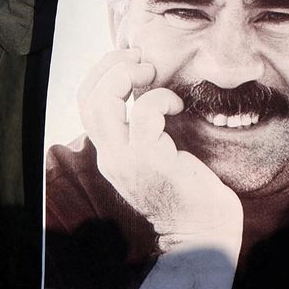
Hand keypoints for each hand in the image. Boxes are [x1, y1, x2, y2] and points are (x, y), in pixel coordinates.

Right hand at [77, 50, 243, 247]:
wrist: (201, 231)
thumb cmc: (188, 189)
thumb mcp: (156, 153)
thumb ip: (144, 128)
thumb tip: (149, 85)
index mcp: (110, 152)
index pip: (87, 104)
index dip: (103, 73)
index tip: (131, 58)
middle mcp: (111, 157)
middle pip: (89, 99)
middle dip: (111, 66)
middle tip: (140, 57)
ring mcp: (127, 160)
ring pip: (104, 104)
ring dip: (126, 75)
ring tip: (151, 70)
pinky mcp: (150, 161)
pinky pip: (145, 115)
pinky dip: (160, 99)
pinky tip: (178, 106)